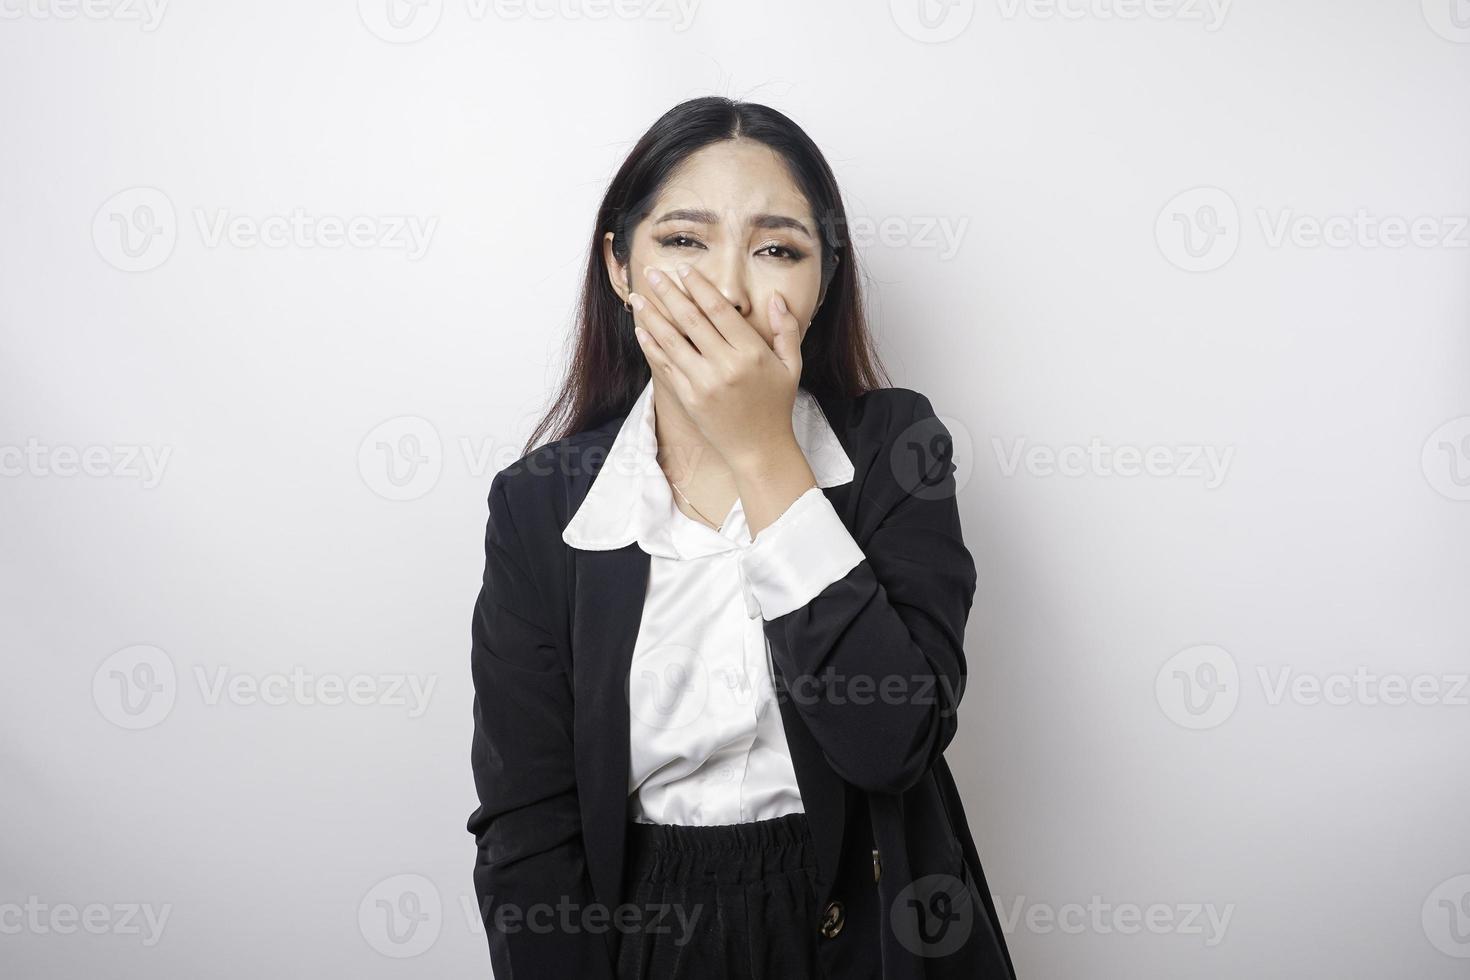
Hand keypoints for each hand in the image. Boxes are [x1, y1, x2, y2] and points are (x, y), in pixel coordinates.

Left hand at [629, 262, 803, 469]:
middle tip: (652, 273)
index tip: (684, 269)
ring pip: (671, 341)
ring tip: (638, 298)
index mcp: (752, 353)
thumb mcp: (792, 366)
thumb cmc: (776, 406)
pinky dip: (651, 346)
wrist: (759, 450)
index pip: (719, 311)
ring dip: (652, 316)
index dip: (699, 287)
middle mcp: (726, 366)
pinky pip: (665, 366)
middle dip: (669, 293)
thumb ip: (786, 329)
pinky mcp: (689, 398)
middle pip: (690, 320)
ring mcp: (704, 383)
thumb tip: (776, 297)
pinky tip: (641, 330)